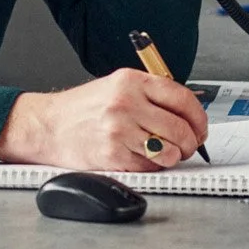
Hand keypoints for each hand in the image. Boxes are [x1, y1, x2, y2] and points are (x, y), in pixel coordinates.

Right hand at [0, 70, 208, 172]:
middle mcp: (126, 103)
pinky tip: (143, 158)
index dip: (199, 117)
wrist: (48, 125)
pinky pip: (149, 166)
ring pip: (169, 151)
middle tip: (188, 145)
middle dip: (191, 142)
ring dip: (174, 157)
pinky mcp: (113, 155)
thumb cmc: (83, 109)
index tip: (200, 127)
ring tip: (166, 153)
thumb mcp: (117, 86)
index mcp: (131, 82)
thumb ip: (151, 95)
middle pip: (180, 128)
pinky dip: (153, 166)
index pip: (182, 98)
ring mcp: (119, 130)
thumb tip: (188, 114)